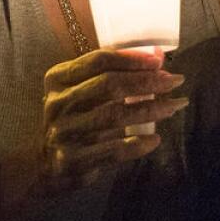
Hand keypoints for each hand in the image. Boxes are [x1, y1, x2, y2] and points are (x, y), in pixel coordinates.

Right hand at [38, 48, 187, 192]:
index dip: (131, 59)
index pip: (98, 61)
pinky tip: (155, 139)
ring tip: (175, 105)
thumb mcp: (83, 90)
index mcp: (59, 79)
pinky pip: (113, 150)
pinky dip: (138, 144)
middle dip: (147, 81)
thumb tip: (158, 56)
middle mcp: (58, 104)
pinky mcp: (72, 160)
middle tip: (175, 81)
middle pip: (109, 85)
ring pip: (114, 116)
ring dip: (151, 110)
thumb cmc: (75, 118)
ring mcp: (64, 133)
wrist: (44, 163)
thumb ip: (116, 73)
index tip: (159, 61)